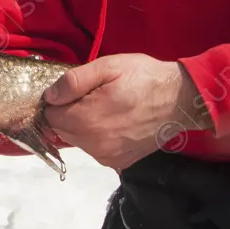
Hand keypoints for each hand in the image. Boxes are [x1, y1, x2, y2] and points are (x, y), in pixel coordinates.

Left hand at [42, 54, 212, 170]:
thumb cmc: (143, 77)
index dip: (57, 101)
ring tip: (104, 107)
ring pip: (77, 140)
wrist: (179, 100)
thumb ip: (73, 81)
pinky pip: (94, 149)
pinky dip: (96, 136)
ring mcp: (107, 156)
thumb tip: (49, 96)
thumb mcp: (107, 66)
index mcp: (87, 120)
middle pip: (61, 130)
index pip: (51, 116)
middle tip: (91, 96)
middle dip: (68, 113)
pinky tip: (113, 121)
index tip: (73, 91)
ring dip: (82, 125)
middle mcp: (94, 144)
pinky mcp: (119, 162)